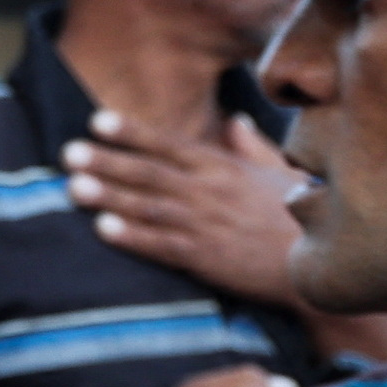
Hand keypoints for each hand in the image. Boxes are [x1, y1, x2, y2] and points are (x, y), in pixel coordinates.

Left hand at [63, 106, 312, 303]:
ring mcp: (207, 224)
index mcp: (224, 167)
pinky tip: (103, 230)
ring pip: (150, 206)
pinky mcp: (208, 258)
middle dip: (108, 161)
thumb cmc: (302, 217)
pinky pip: (163, 245)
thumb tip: (234, 122)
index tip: (96, 120)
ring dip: (110, 196)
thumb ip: (250, 148)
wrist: (318, 265)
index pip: (170, 144)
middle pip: (151, 172)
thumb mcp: (279, 173)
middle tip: (68, 152)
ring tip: (74, 186)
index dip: (133, 133)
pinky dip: (133, 237)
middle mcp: (211, 190)